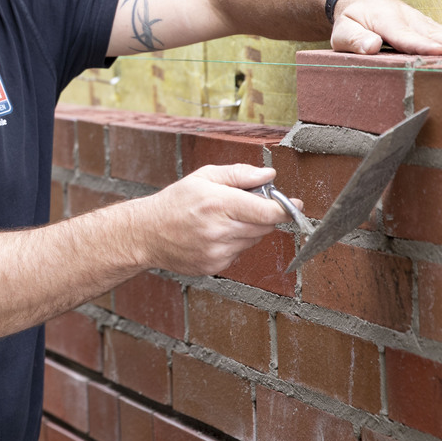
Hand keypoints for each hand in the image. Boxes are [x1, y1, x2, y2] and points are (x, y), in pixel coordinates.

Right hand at [140, 164, 298, 275]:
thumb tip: (270, 175)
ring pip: (254, 240)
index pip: (267, 211)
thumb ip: (239, 174)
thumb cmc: (175, 202)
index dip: (285, 208)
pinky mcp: (215, 266)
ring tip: (223, 220)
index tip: (294, 204)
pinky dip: (234, 243)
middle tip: (246, 205)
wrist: (146, 233)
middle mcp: (219, 230)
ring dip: (248, 229)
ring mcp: (217, 252)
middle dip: (263, 215)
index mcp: (218, 203)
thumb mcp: (203, 176)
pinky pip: (239, 253)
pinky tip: (214, 235)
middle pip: (265, 226)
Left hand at [331, 0, 441, 55]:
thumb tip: (370, 46)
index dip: (420, 44)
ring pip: (441, 31)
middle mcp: (407, 18)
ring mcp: (418, 21)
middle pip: (431, 33)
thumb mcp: (343, 29)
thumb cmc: (350, 18)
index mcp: (385, 20)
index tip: (438, 50)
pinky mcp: (425, 25)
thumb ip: (354, 39)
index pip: (404, 35)